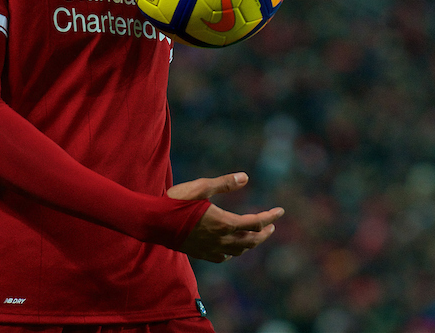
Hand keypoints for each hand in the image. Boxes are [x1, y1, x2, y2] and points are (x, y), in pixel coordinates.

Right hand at [168, 172, 283, 262]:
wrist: (154, 222)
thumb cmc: (176, 201)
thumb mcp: (201, 186)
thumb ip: (224, 183)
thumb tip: (245, 178)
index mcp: (224, 222)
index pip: (255, 223)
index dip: (270, 217)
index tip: (280, 211)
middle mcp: (220, 239)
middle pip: (251, 241)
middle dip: (264, 233)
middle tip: (271, 225)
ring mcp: (211, 249)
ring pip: (239, 251)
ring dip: (251, 243)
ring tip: (255, 234)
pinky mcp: (201, 254)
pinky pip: (223, 257)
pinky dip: (233, 251)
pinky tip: (231, 246)